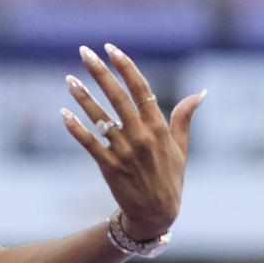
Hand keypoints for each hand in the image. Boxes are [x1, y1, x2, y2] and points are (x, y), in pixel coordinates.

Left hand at [61, 44, 205, 241]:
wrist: (156, 214)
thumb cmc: (169, 178)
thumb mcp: (181, 148)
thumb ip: (183, 118)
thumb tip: (199, 93)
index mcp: (159, 128)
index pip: (142, 89)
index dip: (125, 66)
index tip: (111, 48)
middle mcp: (142, 136)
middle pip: (118, 96)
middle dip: (100, 72)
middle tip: (84, 52)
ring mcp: (124, 151)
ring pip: (101, 117)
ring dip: (83, 97)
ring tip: (69, 79)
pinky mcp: (109, 166)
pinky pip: (90, 143)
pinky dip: (76, 128)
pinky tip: (63, 113)